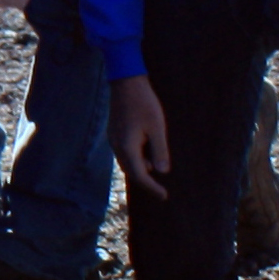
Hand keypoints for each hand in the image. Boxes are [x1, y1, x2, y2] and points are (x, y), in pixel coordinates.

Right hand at [111, 76, 172, 200]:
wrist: (125, 82)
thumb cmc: (144, 104)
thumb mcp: (157, 128)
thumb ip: (160, 151)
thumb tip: (162, 172)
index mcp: (127, 147)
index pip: (140, 175)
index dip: (152, 188)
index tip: (164, 196)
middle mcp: (117, 146)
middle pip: (130, 171)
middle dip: (145, 181)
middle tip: (161, 189)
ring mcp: (113, 139)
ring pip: (126, 162)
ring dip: (140, 169)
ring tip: (156, 169)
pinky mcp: (115, 132)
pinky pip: (124, 152)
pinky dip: (136, 158)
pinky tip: (147, 153)